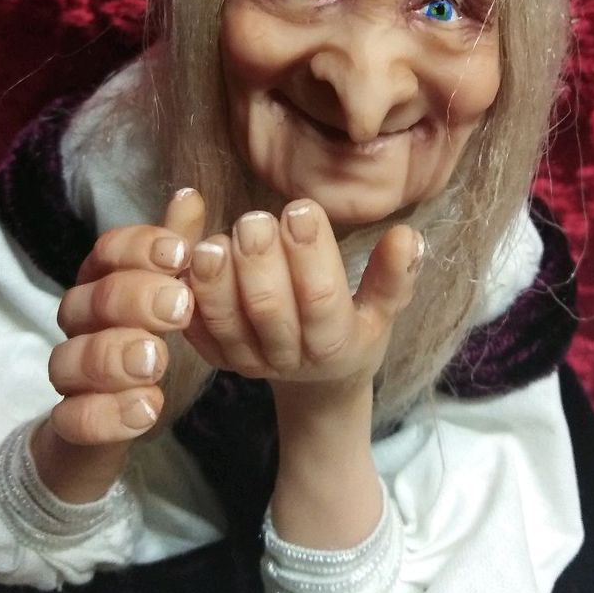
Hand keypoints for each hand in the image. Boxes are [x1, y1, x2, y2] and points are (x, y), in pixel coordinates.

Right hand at [46, 188, 205, 446]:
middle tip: (179, 308)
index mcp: (103, 282)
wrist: (111, 423)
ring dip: (115, 356)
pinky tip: (147, 408)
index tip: (182, 254)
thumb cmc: (144, 341)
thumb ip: (177, 249)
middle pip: (93, 299)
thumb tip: (189, 194)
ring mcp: (71, 374)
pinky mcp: (71, 424)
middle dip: (136, 299)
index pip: (108, 251)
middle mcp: (80, 322)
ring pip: (72, 358)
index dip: (141, 249)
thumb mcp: (169, 293)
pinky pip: (74, 418)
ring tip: (158, 362)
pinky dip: (108, 414)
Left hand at [183, 199, 422, 392]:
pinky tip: (184, 254)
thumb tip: (408, 235)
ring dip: (216, 281)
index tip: (302, 208)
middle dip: (259, 262)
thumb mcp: (383, 311)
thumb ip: (394, 276)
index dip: (311, 255)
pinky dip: (188, 294)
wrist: (316, 384)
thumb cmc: (353, 330)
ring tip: (214, 241)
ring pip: (226, 322)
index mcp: (336, 343)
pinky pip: (196, 329)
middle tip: (254, 219)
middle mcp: (287, 356)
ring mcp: (247, 360)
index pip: (321, 299)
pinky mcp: (216, 357)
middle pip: (269, 310)